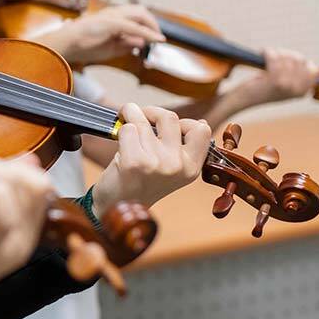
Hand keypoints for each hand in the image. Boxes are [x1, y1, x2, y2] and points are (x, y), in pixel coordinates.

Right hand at [34, 4, 164, 64]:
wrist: (65, 45)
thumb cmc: (82, 46)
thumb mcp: (109, 48)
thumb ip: (125, 44)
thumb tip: (142, 42)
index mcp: (110, 17)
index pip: (134, 15)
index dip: (147, 25)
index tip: (154, 38)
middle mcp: (112, 12)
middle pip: (140, 11)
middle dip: (152, 23)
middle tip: (158, 38)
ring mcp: (112, 16)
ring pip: (140, 14)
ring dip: (152, 26)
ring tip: (158, 39)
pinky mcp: (112, 23)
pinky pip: (135, 27)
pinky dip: (148, 32)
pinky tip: (157, 40)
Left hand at [93, 103, 211, 212]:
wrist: (117, 207)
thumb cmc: (141, 184)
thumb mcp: (172, 170)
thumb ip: (183, 148)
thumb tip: (200, 122)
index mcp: (191, 167)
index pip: (201, 130)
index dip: (184, 121)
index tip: (167, 126)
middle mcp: (177, 165)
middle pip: (169, 117)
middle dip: (151, 112)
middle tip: (140, 117)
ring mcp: (156, 163)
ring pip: (143, 120)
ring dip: (130, 116)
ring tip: (125, 122)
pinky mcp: (133, 162)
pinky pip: (127, 129)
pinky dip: (119, 129)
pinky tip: (119, 141)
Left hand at [240, 48, 318, 104]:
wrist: (241, 100)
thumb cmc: (260, 89)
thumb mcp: (284, 85)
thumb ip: (297, 77)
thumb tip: (311, 64)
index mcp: (301, 92)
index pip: (312, 69)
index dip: (299, 60)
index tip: (286, 59)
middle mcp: (297, 90)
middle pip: (300, 60)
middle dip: (286, 54)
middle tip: (274, 55)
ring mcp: (287, 86)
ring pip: (287, 57)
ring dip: (276, 52)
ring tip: (267, 55)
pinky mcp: (274, 81)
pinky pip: (275, 58)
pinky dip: (268, 52)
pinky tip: (262, 52)